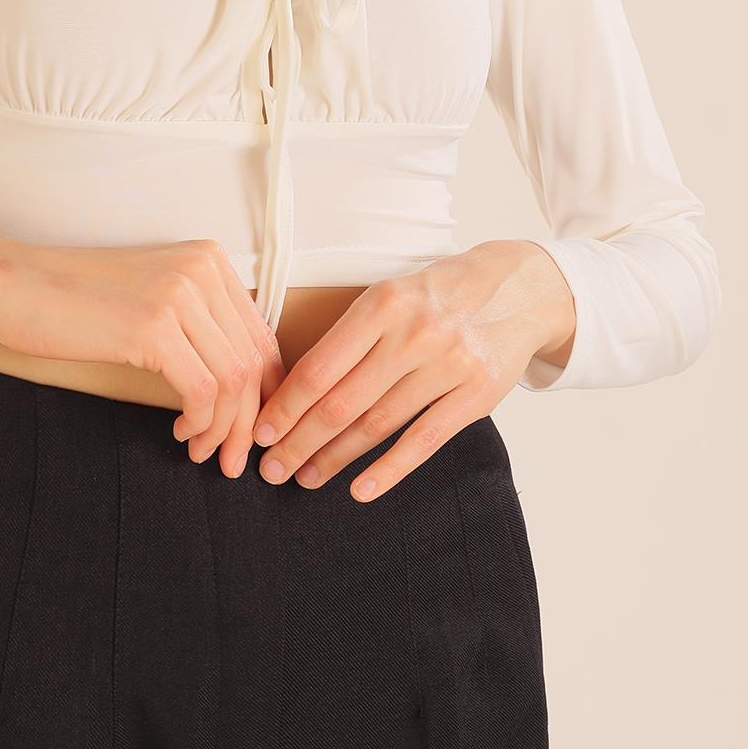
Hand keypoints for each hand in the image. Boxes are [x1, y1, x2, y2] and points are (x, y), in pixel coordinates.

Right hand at [0, 236, 287, 478]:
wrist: (16, 285)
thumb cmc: (75, 298)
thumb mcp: (152, 297)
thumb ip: (198, 323)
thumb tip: (239, 381)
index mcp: (208, 260)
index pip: (260, 334)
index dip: (264, 390)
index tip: (251, 426)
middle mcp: (202, 270)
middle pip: (253, 360)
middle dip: (247, 420)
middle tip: (231, 458)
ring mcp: (179, 295)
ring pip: (234, 380)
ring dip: (223, 429)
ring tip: (202, 450)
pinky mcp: (153, 326)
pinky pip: (202, 390)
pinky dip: (200, 422)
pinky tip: (181, 431)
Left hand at [247, 239, 576, 500]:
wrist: (517, 288)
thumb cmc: (437, 296)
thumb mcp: (391, 295)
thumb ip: (350, 336)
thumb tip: (293, 390)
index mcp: (382, 303)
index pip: (321, 366)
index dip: (286, 405)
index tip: (261, 433)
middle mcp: (414, 332)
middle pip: (343, 401)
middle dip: (300, 440)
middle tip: (272, 469)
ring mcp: (449, 364)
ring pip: (378, 424)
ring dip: (336, 458)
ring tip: (307, 477)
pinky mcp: (477, 394)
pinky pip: (424, 440)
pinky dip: (389, 470)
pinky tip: (360, 490)